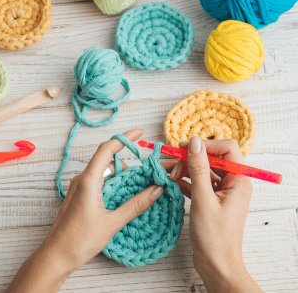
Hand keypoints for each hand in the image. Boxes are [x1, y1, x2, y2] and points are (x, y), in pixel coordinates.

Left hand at [43, 128, 166, 269]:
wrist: (55, 256)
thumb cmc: (79, 240)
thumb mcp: (113, 222)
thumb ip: (136, 204)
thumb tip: (157, 189)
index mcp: (88, 180)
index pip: (107, 149)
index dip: (124, 138)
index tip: (140, 132)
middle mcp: (82, 180)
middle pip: (108, 160)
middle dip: (129, 161)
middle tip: (149, 168)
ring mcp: (79, 188)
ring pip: (104, 172)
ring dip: (122, 175)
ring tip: (142, 183)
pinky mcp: (79, 196)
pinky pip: (99, 182)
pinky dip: (114, 184)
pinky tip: (125, 194)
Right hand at [168, 136, 261, 292]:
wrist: (216, 265)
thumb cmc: (214, 237)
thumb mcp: (203, 199)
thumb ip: (198, 168)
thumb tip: (194, 142)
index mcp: (239, 181)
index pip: (226, 149)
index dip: (204, 145)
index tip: (183, 148)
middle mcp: (232, 184)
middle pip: (211, 159)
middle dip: (189, 159)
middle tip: (170, 165)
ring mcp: (221, 192)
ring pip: (202, 171)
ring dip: (184, 170)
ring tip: (166, 174)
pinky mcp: (211, 200)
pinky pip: (198, 183)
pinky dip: (184, 181)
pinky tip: (171, 183)